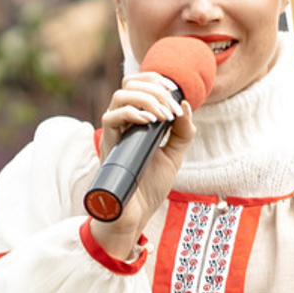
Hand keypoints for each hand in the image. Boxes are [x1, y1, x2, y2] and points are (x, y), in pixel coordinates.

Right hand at [89, 67, 194, 258]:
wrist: (136, 213)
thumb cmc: (151, 186)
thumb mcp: (174, 155)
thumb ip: (182, 132)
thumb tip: (185, 105)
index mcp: (136, 121)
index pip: (139, 84)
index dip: (155, 79)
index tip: (174, 89)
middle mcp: (122, 122)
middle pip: (129, 84)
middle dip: (154, 89)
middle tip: (172, 109)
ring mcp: (113, 132)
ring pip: (119, 96)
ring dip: (146, 99)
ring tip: (163, 116)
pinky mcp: (107, 145)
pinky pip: (111, 118)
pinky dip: (131, 114)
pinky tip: (149, 122)